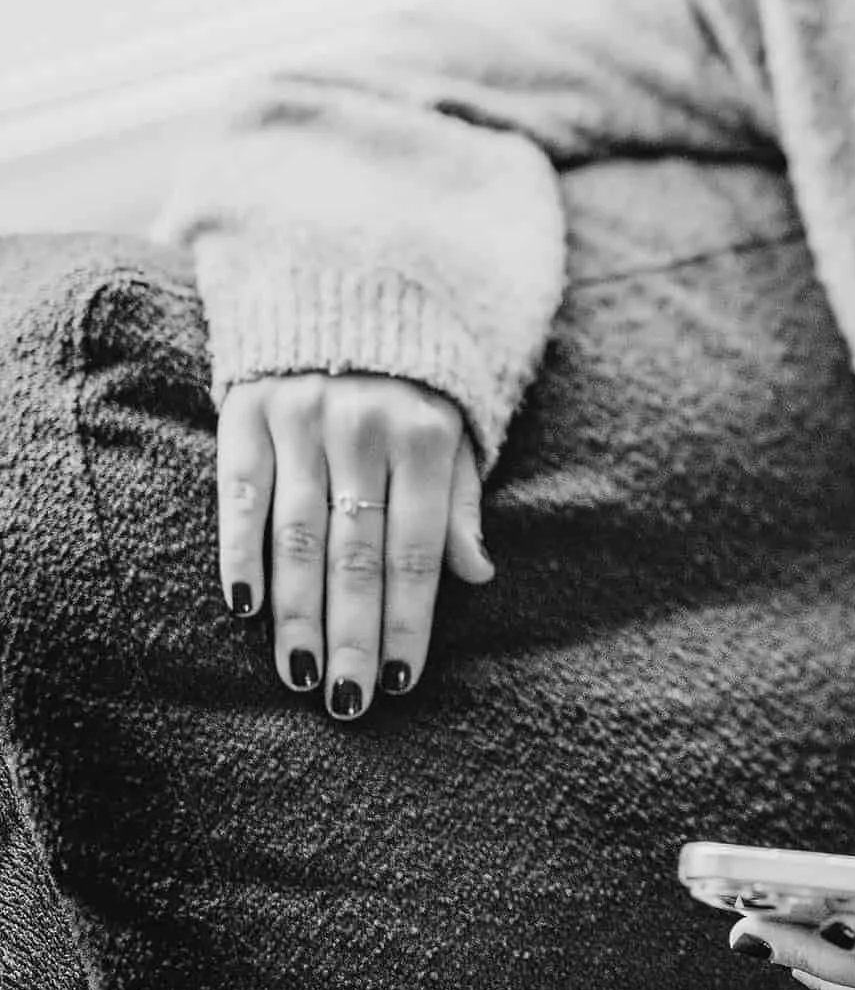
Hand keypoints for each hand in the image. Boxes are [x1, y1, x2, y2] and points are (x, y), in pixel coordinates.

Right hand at [216, 372, 494, 718]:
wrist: (344, 287)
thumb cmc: (411, 384)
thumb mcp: (452, 431)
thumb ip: (458, 502)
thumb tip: (479, 574)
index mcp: (423, 435)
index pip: (415, 548)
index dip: (409, 618)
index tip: (403, 682)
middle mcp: (361, 426)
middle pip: (356, 551)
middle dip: (353, 634)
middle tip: (349, 703)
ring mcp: (299, 417)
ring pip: (297, 533)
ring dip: (297, 612)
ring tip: (300, 676)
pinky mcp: (246, 409)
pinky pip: (240, 492)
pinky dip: (240, 550)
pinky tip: (245, 608)